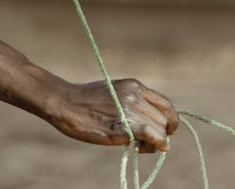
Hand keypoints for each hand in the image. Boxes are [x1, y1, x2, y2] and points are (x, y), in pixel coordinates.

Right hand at [50, 77, 178, 151]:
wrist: (65, 102)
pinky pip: (151, 135)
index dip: (170, 121)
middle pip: (165, 120)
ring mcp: (130, 109)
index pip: (166, 105)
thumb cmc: (86, 100)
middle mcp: (135, 95)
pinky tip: (144, 148)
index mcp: (134, 85)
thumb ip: (132, 103)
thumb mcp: (114, 92)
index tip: (165, 131)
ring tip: (138, 145)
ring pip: (160, 130)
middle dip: (161, 134)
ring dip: (155, 142)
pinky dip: (155, 144)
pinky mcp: (123, 125)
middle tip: (146, 143)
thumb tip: (150, 124)